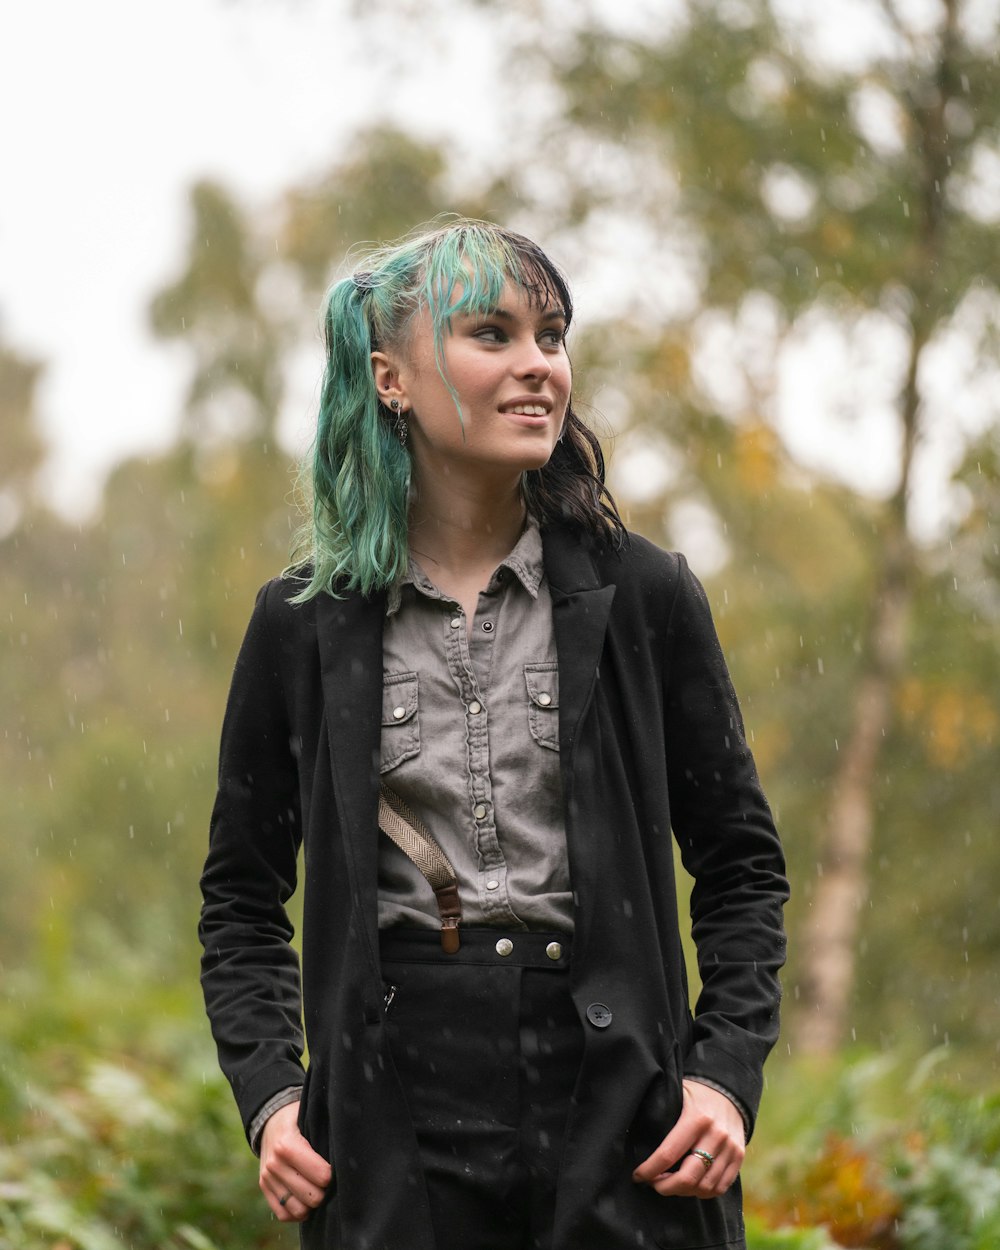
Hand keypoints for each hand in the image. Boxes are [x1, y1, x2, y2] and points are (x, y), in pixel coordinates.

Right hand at [259, 1100, 332, 1221]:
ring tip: (320, 1191)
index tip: (337, 1169)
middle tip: (330, 1183)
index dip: (333, 1176)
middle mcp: (275, 1164)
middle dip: (325, 1192)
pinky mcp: (264, 1188)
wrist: (270, 1120)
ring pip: (298, 1210)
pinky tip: (306, 1199)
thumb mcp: (310, 1115)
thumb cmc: (298, 1118)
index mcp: (287, 1145)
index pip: (320, 1175)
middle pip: (311, 1196)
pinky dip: (297, 1212)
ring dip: (312, 1205)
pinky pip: (283, 1214)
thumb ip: (325, 1131)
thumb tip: (345, 1151)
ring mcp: (267, 1178)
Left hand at [632, 1079, 744, 1199]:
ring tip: (669, 1184)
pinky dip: (703, 1192)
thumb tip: (633, 1136)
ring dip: (683, 1192)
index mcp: (696, 1118)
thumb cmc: (695, 1092)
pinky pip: (721, 1187)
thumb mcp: (676, 1094)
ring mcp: (730, 1148)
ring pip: (705, 1186)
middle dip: (665, 1187)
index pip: (669, 1154)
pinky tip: (689, 1186)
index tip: (637, 1176)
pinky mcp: (739, 1157)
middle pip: (689, 1177)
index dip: (650, 1170)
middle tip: (653, 1184)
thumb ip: (661, 1114)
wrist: (729, 1089)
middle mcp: (716, 1135)